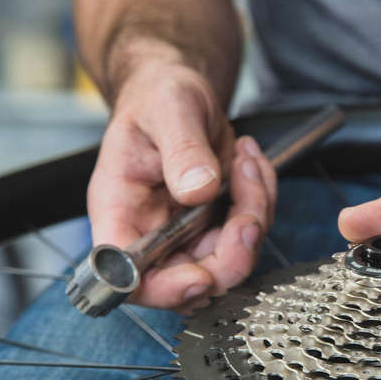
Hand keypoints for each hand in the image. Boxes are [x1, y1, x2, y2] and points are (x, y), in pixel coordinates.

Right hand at [87, 62, 275, 311]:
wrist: (178, 89)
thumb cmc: (158, 96)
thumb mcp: (168, 109)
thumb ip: (182, 150)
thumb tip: (199, 190)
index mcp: (118, 213)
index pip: (128, 278)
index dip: (165, 290)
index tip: (201, 276)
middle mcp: (150, 234)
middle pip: (190, 285)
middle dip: (231, 254)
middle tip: (247, 210)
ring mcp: (185, 236)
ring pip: (229, 263)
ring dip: (253, 217)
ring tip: (245, 161)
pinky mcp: (215, 228)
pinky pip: (249, 237)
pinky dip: (261, 203)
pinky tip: (249, 164)